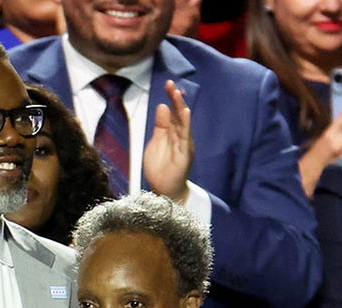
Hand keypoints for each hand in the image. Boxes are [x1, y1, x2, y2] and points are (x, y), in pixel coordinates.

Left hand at [142, 80, 193, 202]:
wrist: (165, 189)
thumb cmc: (161, 167)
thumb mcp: (156, 142)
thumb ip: (160, 125)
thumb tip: (162, 106)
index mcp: (172, 132)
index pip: (173, 112)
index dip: (171, 98)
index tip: (168, 84)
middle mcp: (180, 136)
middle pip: (179, 114)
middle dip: (176, 99)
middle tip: (171, 84)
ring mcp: (183, 144)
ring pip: (183, 123)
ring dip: (181, 108)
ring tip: (178, 95)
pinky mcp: (185, 154)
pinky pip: (185, 138)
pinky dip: (186, 126)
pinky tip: (185, 114)